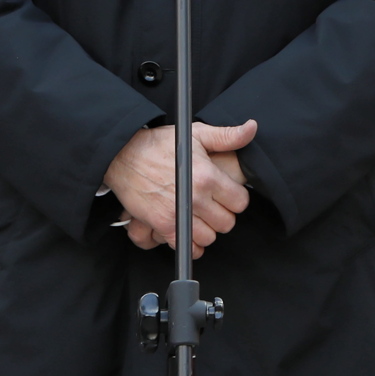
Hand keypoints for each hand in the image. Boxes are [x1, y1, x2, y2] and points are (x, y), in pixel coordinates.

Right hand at [108, 120, 257, 255]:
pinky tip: (190, 232)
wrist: (122, 155)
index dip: (236, 199)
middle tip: (214, 206)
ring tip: (201, 218)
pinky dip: (191, 245)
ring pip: (209, 237)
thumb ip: (227, 136)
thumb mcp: (196, 134)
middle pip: (227, 223)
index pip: (240, 202)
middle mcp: (195, 197)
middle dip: (223, 215)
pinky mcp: (162, 225)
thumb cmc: (159, 144)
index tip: (227, 195)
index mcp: (207, 176)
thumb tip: (252, 129)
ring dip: (207, 230)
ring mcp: (179, 214)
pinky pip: (186, 246)